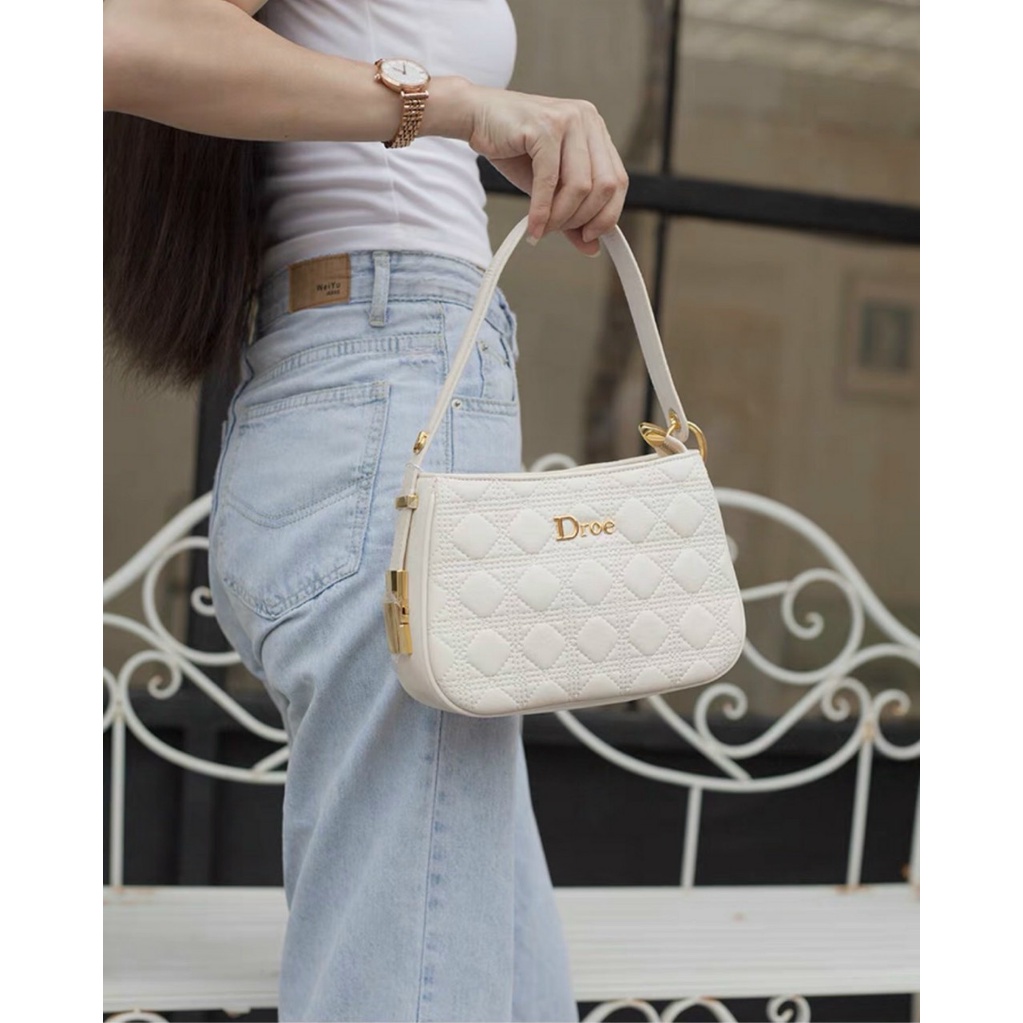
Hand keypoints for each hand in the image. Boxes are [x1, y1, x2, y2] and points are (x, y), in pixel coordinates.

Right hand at [463, 86, 628, 255]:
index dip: (607, 215)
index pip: (619, 180)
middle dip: (582, 219)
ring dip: (561, 217)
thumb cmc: (513, 148)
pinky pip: (550, 180)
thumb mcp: (549, 186)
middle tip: (560, 233)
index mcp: (595, 131)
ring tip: (543, 228)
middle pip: (605, 185)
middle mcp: (587, 120)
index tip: (590, 237)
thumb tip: (591, 247)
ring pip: (580, 186)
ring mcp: (568, 120)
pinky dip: (542, 210)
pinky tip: (533, 225)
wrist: (477, 117)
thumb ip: (571, 213)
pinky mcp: (544, 127)